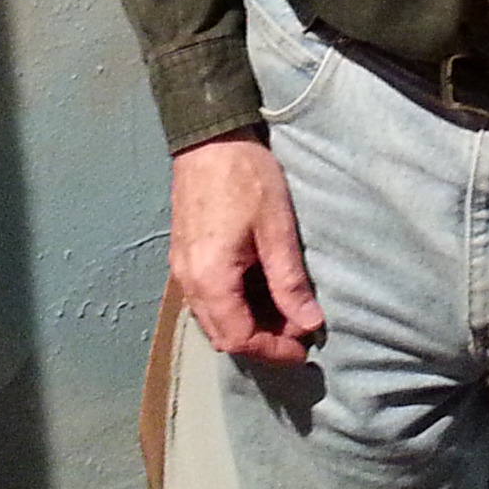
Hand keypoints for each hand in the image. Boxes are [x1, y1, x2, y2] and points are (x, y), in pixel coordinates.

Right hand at [168, 129, 324, 363]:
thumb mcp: (277, 230)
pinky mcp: (182, 255)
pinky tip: (258, 293)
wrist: (209, 138)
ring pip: (211, 320)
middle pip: (221, 336)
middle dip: (260, 343)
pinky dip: (231, 308)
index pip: (239, 338)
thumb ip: (290, 283)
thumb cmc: (246, 178)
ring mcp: (180, 269)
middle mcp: (188, 281)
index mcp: (210, 279)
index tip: (303, 349)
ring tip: (282, 313)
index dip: (272, 351)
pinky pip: (204, 300)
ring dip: (245, 326)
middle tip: (297, 332)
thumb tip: (309, 324)